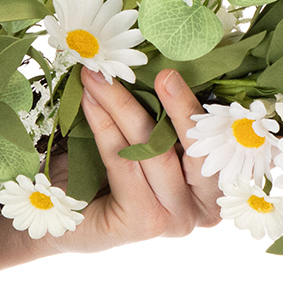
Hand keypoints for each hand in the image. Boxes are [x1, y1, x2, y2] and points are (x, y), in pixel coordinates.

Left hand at [0, 68, 221, 271]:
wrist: (61, 220)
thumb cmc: (107, 176)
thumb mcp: (143, 138)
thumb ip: (162, 113)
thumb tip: (165, 59)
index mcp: (217, 186)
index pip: (222, 141)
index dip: (207, 105)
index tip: (189, 70)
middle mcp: (204, 208)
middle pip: (198, 147)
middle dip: (178, 105)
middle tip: (160, 70)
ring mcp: (177, 220)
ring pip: (156, 150)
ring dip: (124, 106)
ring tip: (99, 75)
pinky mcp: (145, 223)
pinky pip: (126, 162)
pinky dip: (105, 127)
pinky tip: (89, 100)